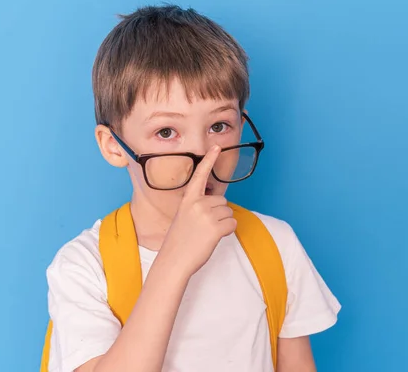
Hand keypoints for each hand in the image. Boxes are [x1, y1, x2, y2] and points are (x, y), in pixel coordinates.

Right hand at [160, 145, 236, 276]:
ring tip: (206, 234)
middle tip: (203, 227)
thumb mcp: (183, 217)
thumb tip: (218, 204)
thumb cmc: (179, 241)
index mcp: (188, 199)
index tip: (217, 146)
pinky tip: (213, 238)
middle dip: (219, 213)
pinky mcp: (216, 228)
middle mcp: (198, 204)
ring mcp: (207, 215)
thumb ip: (197, 207)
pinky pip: (233, 224)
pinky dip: (227, 232)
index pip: (200, 175)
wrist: (174, 260)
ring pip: (229, 212)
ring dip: (223, 224)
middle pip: (222, 201)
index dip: (209, 160)